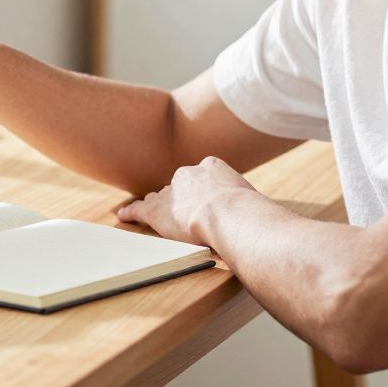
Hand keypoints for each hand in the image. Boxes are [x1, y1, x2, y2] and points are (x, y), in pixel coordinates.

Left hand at [115, 156, 258, 244]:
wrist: (229, 214)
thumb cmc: (248, 212)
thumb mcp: (251, 199)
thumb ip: (247, 204)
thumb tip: (264, 219)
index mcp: (211, 167)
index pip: (201, 176)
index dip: (201, 189)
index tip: (204, 198)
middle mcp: (188, 174)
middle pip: (178, 186)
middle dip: (180, 198)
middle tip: (184, 212)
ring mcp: (170, 191)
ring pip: (160, 198)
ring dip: (157, 205)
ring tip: (150, 209)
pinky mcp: (156, 210)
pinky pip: (139, 210)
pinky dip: (131, 213)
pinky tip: (123, 215)